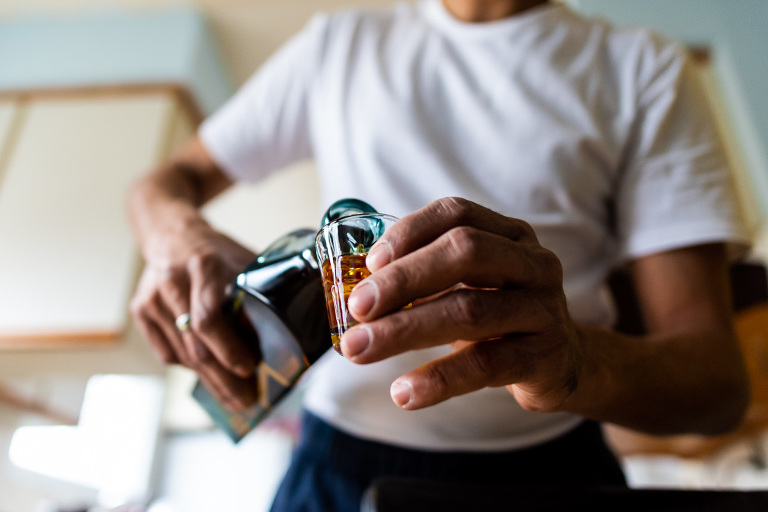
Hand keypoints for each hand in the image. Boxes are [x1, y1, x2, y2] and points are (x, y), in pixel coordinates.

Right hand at [130, 222, 259, 409]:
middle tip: (248, 401)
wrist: (171, 233)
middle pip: (195, 345)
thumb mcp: (243, 259)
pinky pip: (167, 352)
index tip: (251, 368)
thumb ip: (262, 289)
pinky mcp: (140, 311)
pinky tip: (211, 378)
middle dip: (225, 378)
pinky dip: (191, 368)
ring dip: (210, 381)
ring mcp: (151, 299)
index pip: (209, 318)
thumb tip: (301, 323)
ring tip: (235, 399)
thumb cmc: (217, 252)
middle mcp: (172, 283)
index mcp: (204, 266)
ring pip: (182, 355)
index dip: (229, 348)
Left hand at [340, 197, 583, 412]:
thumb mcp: (471, 286)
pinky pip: (486, 365)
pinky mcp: (544, 358)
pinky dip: (439, 379)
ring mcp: (543, 310)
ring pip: (469, 310)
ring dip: (405, 330)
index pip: (456, 214)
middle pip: (464, 252)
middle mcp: (533, 264)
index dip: (409, 233)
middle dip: (403, 279)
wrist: (563, 364)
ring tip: (361, 349)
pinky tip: (404, 391)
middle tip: (357, 308)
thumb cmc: (501, 317)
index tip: (370, 263)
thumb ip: (426, 279)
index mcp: (509, 236)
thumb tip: (358, 291)